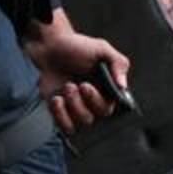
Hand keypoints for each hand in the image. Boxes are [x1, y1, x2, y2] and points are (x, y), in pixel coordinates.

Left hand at [24, 10, 130, 134]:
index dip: (98, 101)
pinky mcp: (62, 113)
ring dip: (73, 106)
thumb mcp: (101, 48)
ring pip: (82, 122)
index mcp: (107, 88)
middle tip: (75, 85)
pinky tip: (56, 99)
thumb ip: (117, 62)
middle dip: (85, 102)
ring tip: (66, 87)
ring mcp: (78, 108)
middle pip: (98, 116)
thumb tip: (123, 85)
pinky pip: (65, 127)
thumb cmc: (76, 46)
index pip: (110, 106)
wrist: (49, 47)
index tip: (86, 86)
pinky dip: (60, 115)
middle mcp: (94, 101)